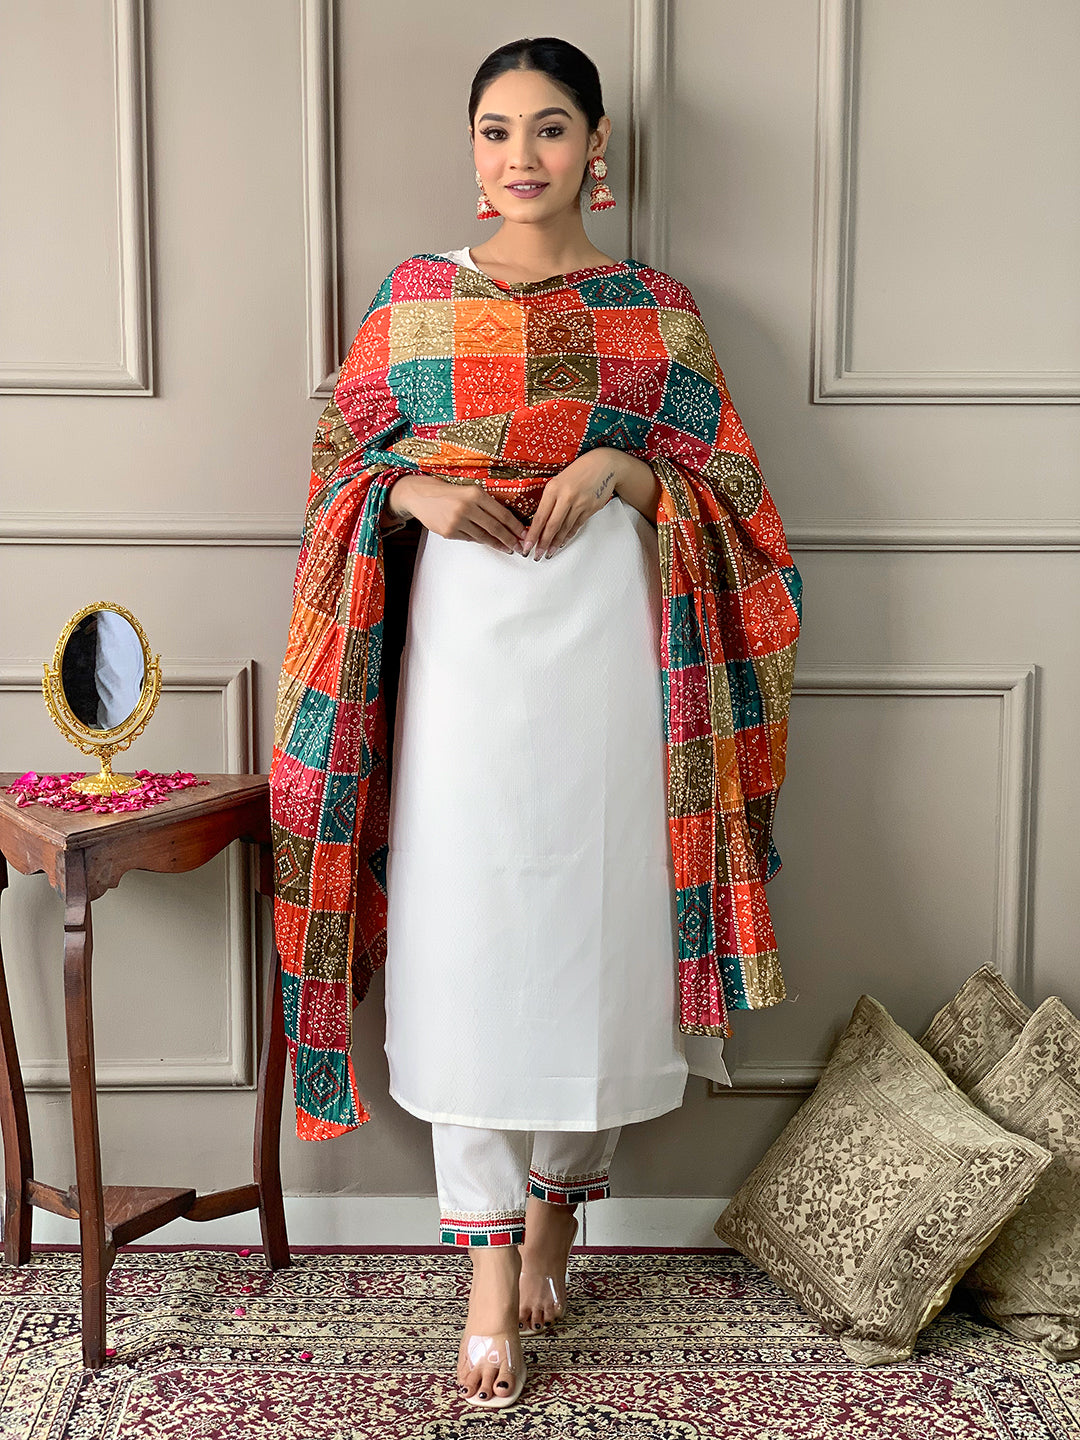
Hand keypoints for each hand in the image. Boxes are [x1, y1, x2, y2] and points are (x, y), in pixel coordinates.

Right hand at [386, 475, 526, 553]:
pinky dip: (480, 541)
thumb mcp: (469, 491)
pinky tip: (488, 542)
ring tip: (507, 548)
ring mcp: (457, 521)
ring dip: (497, 544)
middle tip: (519, 547)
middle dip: (510, 539)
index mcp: (476, 494)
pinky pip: (470, 539)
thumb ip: (486, 504)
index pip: (502, 513)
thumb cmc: (449, 492)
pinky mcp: (449, 532)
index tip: (524, 534)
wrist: (421, 495)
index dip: (515, 526)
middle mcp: (467, 507)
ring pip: (483, 536)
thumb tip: (507, 522)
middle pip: (495, 527)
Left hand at [519, 448, 628, 559]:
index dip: (533, 534)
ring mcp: (580, 503)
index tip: (527, 545)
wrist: (604, 465)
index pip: (540, 516)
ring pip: (565, 528)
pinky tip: (562, 543)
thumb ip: (550, 499)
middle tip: (536, 555)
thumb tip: (540, 521)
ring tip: (548, 553)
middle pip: (552, 525)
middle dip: (543, 543)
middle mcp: (566, 496)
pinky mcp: (590, 509)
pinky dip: (568, 536)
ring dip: (556, 543)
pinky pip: (576, 526)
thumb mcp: (559, 480)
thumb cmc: (578, 472)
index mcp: (553, 488)